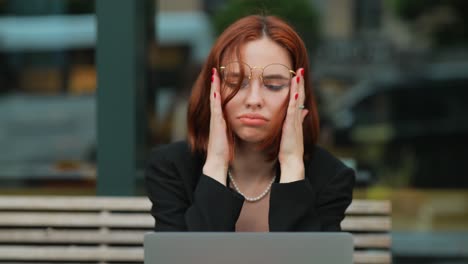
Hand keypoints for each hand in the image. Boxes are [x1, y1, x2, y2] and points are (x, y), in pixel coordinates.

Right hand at [202, 68, 229, 185]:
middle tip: (216, 68)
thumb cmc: (225, 150)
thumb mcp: (230, 134)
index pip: (221, 99)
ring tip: (214, 73)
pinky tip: (216, 90)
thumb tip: (242, 120)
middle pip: (215, 95)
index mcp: (221, 118)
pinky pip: (215, 109)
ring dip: (214, 86)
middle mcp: (217, 117)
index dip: (221, 87)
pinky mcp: (216, 125)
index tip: (223, 74)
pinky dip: (215, 99)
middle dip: (215, 82)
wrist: (218, 162)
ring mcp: (215, 120)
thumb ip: (233, 126)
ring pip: (214, 99)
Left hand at [278, 68, 308, 182]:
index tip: (297, 75)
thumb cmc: (289, 149)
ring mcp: (295, 121)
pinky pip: (293, 110)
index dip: (298, 87)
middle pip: (300, 96)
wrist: (292, 161)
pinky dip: (295, 100)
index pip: (298, 99)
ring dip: (299, 87)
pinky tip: (295, 91)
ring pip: (298, 100)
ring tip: (299, 74)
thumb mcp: (292, 131)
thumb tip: (304, 110)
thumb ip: (298, 120)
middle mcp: (297, 118)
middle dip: (300, 82)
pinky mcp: (291, 126)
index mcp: (296, 118)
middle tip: (300, 69)